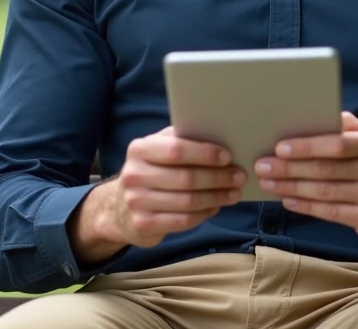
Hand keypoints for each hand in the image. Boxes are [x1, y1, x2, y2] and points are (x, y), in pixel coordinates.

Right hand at [114, 126, 246, 246]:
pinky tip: (216, 207)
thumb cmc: (149, 172)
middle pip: (186, 178)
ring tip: (234, 193)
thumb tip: (217, 133)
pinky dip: (204, 214)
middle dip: (218, 178)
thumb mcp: (156, 150)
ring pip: (187, 201)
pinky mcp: (143, 224)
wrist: (119, 208)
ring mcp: (137, 202)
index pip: (176, 150)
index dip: (204, 153)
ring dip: (216, 197)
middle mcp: (134, 175)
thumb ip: (178, 140)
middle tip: (239, 176)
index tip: (227, 156)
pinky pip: (183, 220)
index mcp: (139, 149)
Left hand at [254, 111, 357, 241]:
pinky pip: (330, 212)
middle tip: (263, 165)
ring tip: (268, 182)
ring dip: (291, 187)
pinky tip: (287, 199)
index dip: (307, 146)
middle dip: (290, 168)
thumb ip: (345, 126)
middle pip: (327, 169)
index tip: (279, 147)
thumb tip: (308, 117)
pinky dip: (305, 205)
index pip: (338, 144)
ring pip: (325, 192)